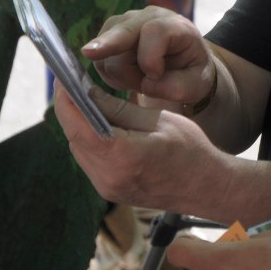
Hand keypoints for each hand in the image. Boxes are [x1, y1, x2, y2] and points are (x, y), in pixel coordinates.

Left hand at [53, 83, 231, 212]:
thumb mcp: (157, 119)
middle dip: (70, 109)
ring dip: (78, 125)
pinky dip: (89, 140)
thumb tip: (87, 94)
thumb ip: (118, 108)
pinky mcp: (111, 191)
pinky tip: (97, 124)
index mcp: (123, 156)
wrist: (207, 187)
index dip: (66, 99)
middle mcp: (109, 177)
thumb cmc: (191, 149)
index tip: (62, 77)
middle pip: (75, 138)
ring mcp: (108, 188)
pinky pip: (90, 161)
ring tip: (83, 101)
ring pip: (79, 150)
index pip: (79, 124)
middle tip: (71, 85)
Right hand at [82, 6, 213, 105]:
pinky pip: (100, 59)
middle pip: (123, 30)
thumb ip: (177, 87)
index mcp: (175, 25)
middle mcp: (149, 17)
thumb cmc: (191, 72)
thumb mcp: (196, 84)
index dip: (149, 57)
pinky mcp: (110, 34)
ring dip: (120, 73)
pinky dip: (110, 74)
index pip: (154, 32)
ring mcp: (126, 23)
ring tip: (141, 80)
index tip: (155, 76)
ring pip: (107, 49)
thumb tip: (148, 84)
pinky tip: (128, 77)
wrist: (183, 63)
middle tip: (88, 52)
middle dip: (107, 43)